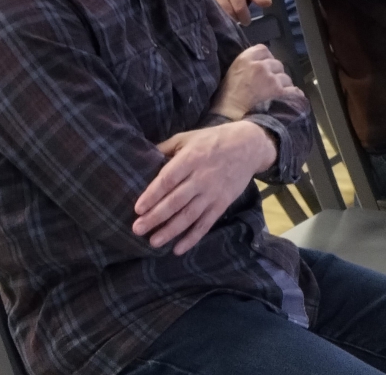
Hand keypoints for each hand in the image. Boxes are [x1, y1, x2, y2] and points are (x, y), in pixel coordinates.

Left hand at [133, 122, 274, 254]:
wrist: (247, 146)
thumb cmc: (212, 140)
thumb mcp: (187, 137)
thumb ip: (166, 148)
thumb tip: (144, 157)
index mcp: (190, 159)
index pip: (168, 180)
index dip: (152, 195)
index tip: (138, 208)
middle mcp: (201, 178)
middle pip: (175, 201)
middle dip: (155, 217)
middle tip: (137, 229)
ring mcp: (212, 193)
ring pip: (189, 216)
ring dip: (170, 231)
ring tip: (154, 242)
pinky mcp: (222, 204)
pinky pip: (206, 224)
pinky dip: (192, 238)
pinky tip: (178, 249)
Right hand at [205, 0, 270, 24]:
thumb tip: (268, 3)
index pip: (238, 6)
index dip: (244, 16)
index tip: (247, 21)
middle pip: (227, 12)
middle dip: (235, 19)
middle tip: (238, 20)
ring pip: (217, 15)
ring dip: (226, 20)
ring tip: (230, 20)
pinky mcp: (200, 2)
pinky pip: (209, 15)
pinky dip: (217, 20)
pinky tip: (221, 22)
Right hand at [210, 44, 301, 119]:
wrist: (231, 122)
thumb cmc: (227, 102)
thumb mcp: (231, 76)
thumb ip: (247, 67)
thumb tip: (260, 66)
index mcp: (245, 60)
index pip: (263, 50)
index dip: (265, 61)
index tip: (262, 71)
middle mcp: (261, 67)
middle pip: (277, 64)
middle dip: (274, 75)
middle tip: (267, 88)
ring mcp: (273, 80)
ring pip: (286, 79)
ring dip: (282, 87)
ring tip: (273, 99)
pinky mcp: (283, 94)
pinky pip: (295, 92)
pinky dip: (291, 98)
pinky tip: (282, 104)